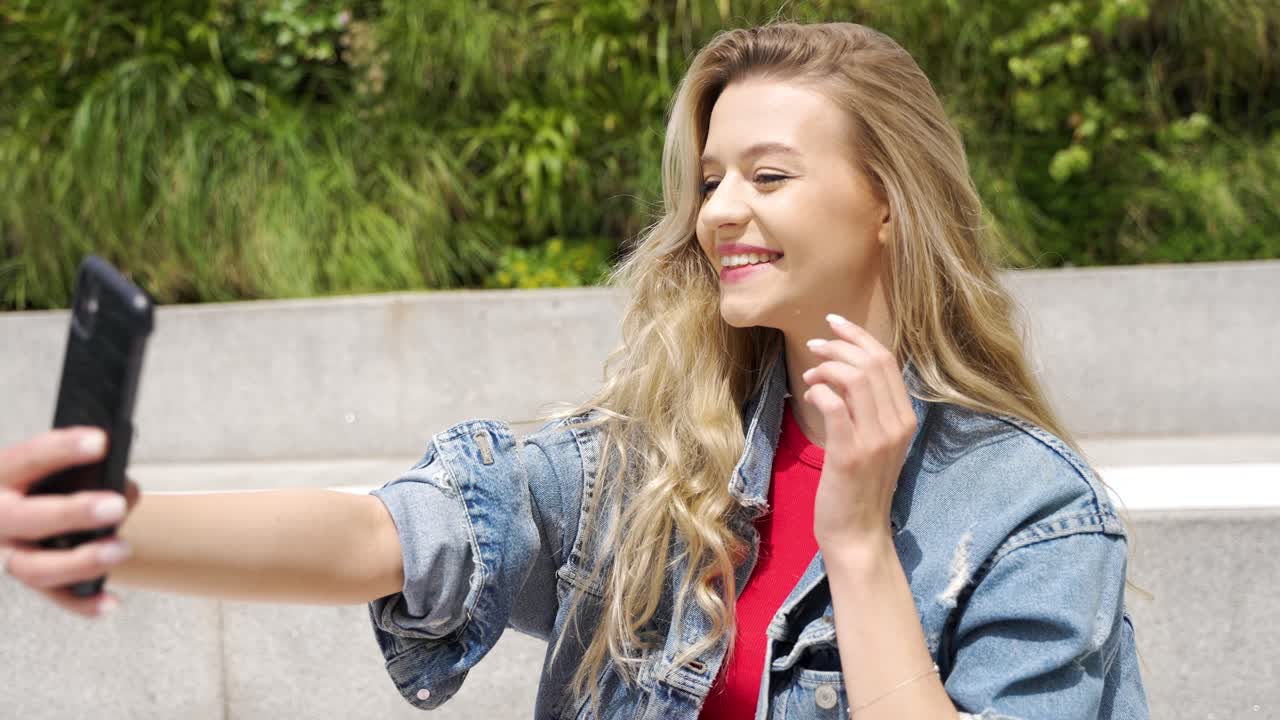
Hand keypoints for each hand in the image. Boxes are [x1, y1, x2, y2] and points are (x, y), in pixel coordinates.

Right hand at [0, 427, 140, 616]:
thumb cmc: (31, 486)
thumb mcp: (41, 469)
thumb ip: (79, 472)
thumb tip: (124, 488)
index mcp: (1, 477)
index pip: (27, 458)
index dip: (62, 449)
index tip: (100, 442)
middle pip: (29, 518)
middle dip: (74, 513)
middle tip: (115, 506)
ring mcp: (4, 554)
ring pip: (35, 568)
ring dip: (82, 562)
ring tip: (121, 549)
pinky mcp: (23, 579)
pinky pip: (52, 597)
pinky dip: (82, 603)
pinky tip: (110, 601)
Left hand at [801, 314, 916, 548]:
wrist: (858, 534)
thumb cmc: (859, 488)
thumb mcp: (873, 443)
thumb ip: (866, 410)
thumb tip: (842, 373)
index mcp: (905, 419)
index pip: (888, 362)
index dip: (860, 337)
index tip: (835, 324)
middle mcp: (897, 425)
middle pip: (873, 364)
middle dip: (840, 346)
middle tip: (814, 346)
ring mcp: (876, 440)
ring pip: (856, 379)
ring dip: (827, 368)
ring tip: (809, 375)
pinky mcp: (851, 454)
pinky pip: (836, 406)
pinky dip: (820, 392)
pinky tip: (809, 395)